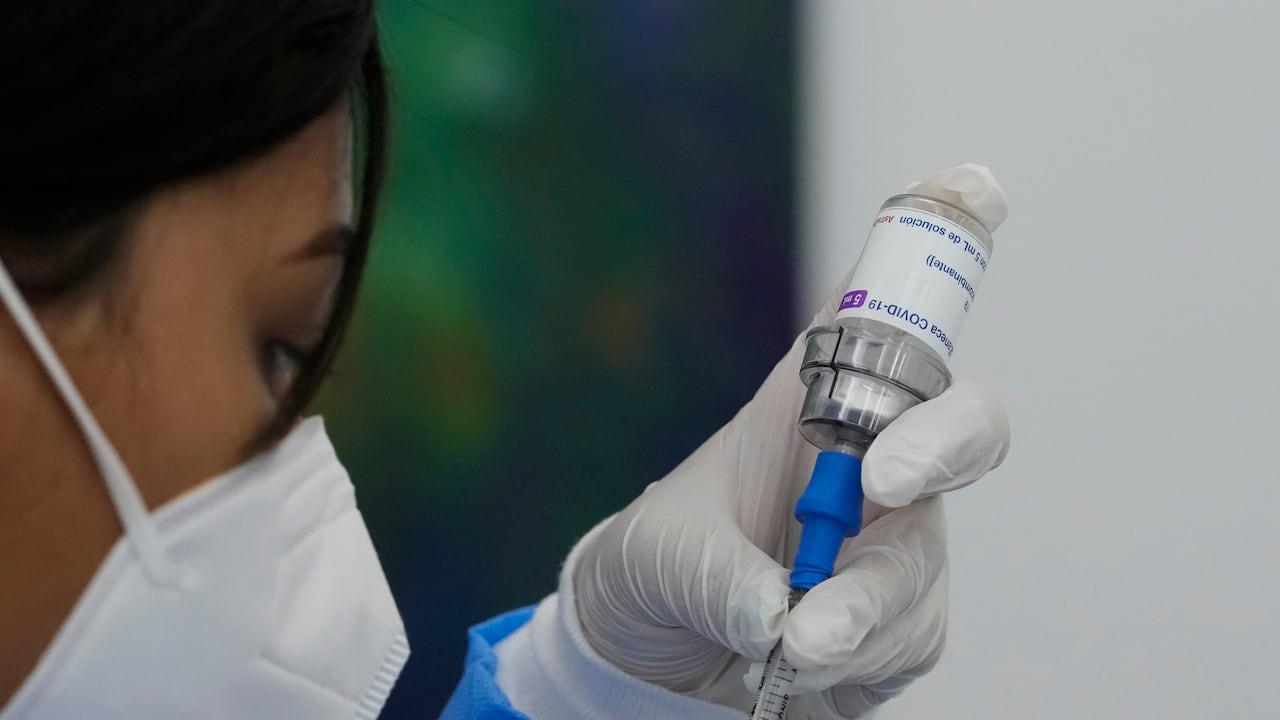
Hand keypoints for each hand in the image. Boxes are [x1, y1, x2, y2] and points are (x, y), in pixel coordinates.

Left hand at [572, 272, 1010, 717]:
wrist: (649, 654)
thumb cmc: (653, 567)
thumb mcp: (653, 552)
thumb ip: (709, 575)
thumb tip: (773, 614)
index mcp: (810, 406)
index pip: (881, 318)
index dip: (935, 249)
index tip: (974, 188)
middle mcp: (870, 462)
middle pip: (962, 428)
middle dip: (940, 444)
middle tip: (886, 477)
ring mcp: (894, 543)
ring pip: (924, 563)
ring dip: (864, 607)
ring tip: (792, 639)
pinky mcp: (898, 620)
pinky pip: (909, 638)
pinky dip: (858, 660)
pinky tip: (799, 665)